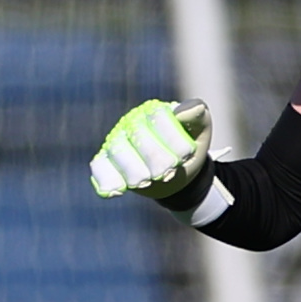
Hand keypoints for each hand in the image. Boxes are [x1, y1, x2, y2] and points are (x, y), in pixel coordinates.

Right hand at [88, 98, 211, 203]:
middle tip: (168, 172)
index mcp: (155, 111)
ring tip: (148, 181)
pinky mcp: (107, 161)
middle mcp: (132, 122)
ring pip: (117, 151)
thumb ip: (197, 116)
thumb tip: (181, 112)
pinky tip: (118, 191)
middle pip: (137, 134)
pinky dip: (106, 180)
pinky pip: (99, 167)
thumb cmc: (188, 147)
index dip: (172, 138)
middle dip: (155, 157)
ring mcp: (117, 142)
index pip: (158, 116)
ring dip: (134, 170)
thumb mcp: (201, 131)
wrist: (176, 173)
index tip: (186, 155)